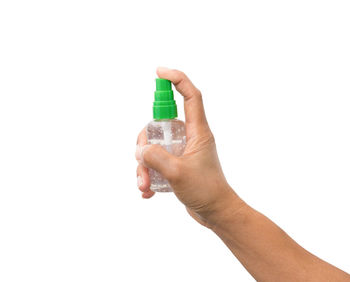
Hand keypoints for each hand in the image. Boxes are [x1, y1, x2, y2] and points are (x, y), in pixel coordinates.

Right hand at [136, 67, 242, 227]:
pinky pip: (156, 162)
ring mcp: (181, 150)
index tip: (159, 72)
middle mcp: (189, 137)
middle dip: (144, 144)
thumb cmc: (205, 190)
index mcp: (197, 131)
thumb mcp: (177, 173)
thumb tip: (141, 149)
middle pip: (160, 124)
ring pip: (154, 146)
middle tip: (142, 164)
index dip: (177, 79)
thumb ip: (156, 157)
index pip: (190, 96)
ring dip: (144, 166)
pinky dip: (149, 175)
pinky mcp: (176, 164)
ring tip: (145, 185)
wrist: (216, 212)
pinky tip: (149, 191)